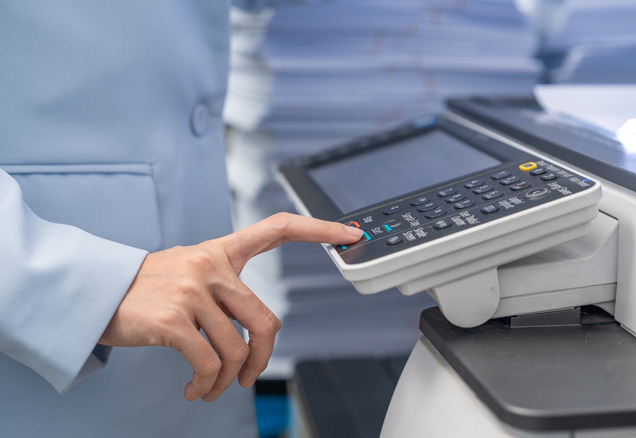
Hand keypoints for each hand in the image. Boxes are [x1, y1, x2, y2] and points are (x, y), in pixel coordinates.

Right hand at [99, 212, 363, 401]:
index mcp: (220, 252)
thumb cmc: (147, 290)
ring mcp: (192, 292)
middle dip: (262, 359)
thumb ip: (223, 287)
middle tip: (246, 376)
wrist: (94, 293)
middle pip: (266, 321)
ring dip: (225, 381)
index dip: (319, 229)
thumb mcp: (188, 271)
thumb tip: (255, 332)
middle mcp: (210, 267)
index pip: (277, 228)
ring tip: (207, 387)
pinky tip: (194, 389)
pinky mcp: (173, 320)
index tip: (351, 232)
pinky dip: (206, 386)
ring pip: (236, 350)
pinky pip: (209, 364)